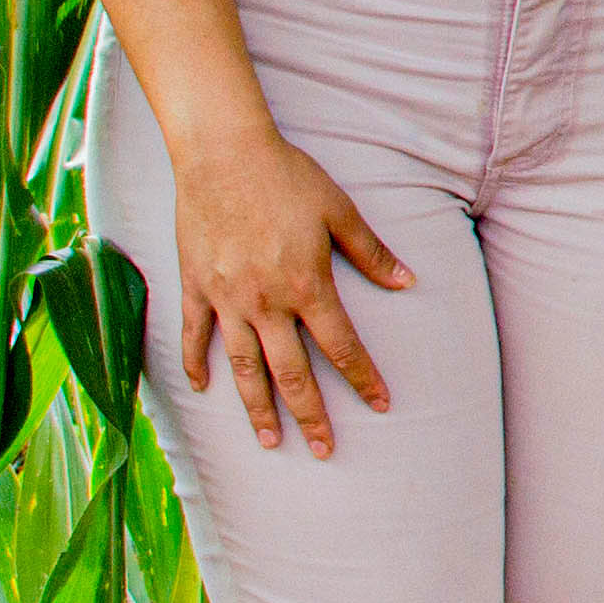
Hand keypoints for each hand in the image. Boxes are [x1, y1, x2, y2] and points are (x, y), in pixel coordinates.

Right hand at [168, 116, 411, 456]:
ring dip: (258, 408)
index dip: (362, 378)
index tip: (379, 404)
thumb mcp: (339, 210)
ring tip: (270, 440)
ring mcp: (227, 298)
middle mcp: (266, 302)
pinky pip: (195, 335)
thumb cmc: (286, 176)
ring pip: (244, 367)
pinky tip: (202, 390)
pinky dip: (196, 364)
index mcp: (307, 284)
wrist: (222, 153)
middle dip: (311, 415)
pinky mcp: (196, 286)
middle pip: (291, 373)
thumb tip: (408, 282)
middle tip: (323, 449)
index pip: (342, 346)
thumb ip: (372, 252)